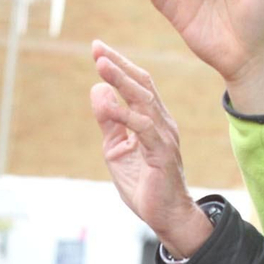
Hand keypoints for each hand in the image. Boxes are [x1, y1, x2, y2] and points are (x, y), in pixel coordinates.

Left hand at [90, 42, 212, 256]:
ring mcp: (164, 137)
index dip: (119, 65)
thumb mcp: (117, 149)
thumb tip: (97, 90)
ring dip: (120, 81)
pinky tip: (107, 104)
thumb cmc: (144, 184)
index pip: (138, 84)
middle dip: (118, 64)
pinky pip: (143, 128)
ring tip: (100, 65)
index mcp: (154, 119)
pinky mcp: (162, 153)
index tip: (98, 49)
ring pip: (143, 100)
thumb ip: (109, 122)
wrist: (167, 216)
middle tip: (97, 48)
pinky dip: (124, 114)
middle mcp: (162, 122)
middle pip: (141, 85)